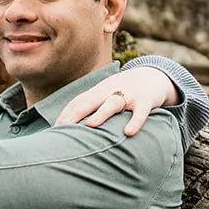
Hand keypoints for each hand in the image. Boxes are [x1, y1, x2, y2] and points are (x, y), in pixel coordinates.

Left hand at [55, 66, 177, 135]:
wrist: (154, 76)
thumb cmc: (124, 91)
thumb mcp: (106, 95)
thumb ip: (92, 108)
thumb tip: (70, 127)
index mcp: (99, 91)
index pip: (79, 102)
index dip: (67, 114)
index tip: (55, 128)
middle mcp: (110, 91)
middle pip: (90, 101)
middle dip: (75, 114)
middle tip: (62, 128)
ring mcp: (128, 95)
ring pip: (112, 104)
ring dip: (101, 114)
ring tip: (90, 125)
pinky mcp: (146, 101)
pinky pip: (140, 113)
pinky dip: (135, 121)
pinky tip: (128, 132)